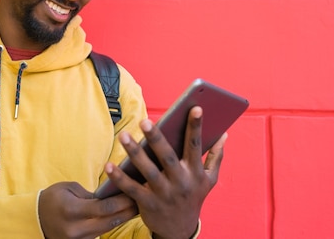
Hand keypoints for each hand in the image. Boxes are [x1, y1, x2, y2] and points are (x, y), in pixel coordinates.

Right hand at [38, 181, 137, 238]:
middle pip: (109, 221)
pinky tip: (121, 216)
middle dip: (127, 211)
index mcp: (72, 210)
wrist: (35, 219)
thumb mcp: (69, 188)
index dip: (121, 201)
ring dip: (122, 218)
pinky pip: (100, 233)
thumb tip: (110, 195)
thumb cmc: (53, 198)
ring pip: (107, 229)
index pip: (104, 208)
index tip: (133, 192)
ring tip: (135, 207)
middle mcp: (76, 228)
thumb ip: (90, 194)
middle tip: (141, 200)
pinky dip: (111, 224)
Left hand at [103, 106, 226, 238]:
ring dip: (135, 153)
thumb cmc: (193, 197)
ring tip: (123, 135)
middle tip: (145, 121)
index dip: (196, 126)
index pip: (196, 145)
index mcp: (195, 172)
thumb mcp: (209, 180)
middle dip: (156, 139)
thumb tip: (224, 135)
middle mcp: (180, 182)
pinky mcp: (148, 204)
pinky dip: (119, 178)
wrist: (180, 230)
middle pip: (167, 157)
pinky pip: (131, 189)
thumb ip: (216, 157)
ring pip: (148, 171)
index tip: (195, 107)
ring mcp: (164, 194)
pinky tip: (109, 165)